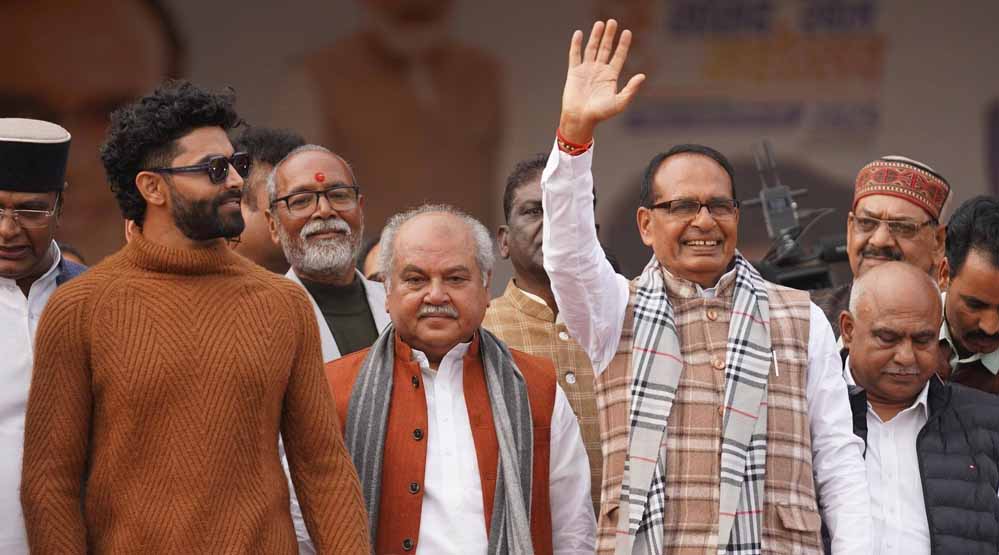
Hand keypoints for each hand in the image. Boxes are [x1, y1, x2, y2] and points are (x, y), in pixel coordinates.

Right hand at [559, 20, 645, 143]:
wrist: (581, 119)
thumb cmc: (601, 114)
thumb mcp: (619, 102)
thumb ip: (631, 89)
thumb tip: (642, 76)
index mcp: (611, 76)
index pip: (619, 55)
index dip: (623, 44)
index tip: (627, 32)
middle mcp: (599, 70)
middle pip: (606, 48)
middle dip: (609, 36)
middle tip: (612, 22)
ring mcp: (586, 70)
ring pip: (592, 48)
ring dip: (595, 36)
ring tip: (599, 23)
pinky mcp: (574, 72)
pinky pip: (575, 55)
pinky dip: (576, 44)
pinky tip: (579, 33)